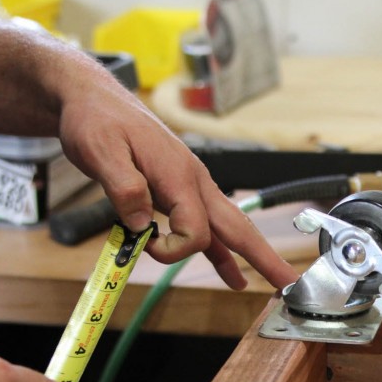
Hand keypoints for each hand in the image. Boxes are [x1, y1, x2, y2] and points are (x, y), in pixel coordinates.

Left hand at [56, 63, 298, 289]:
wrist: (93, 98)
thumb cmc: (96, 119)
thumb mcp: (101, 151)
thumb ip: (124, 188)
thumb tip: (140, 226)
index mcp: (179, 174)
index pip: (195, 231)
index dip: (171, 251)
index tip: (143, 244)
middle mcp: (193, 181)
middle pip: (238, 227)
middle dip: (263, 257)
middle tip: (288, 283)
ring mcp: (190, 186)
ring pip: (229, 227)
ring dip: (251, 255)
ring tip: (273, 283)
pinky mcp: (179, 191)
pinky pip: (208, 226)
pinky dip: (222, 251)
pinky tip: (231, 272)